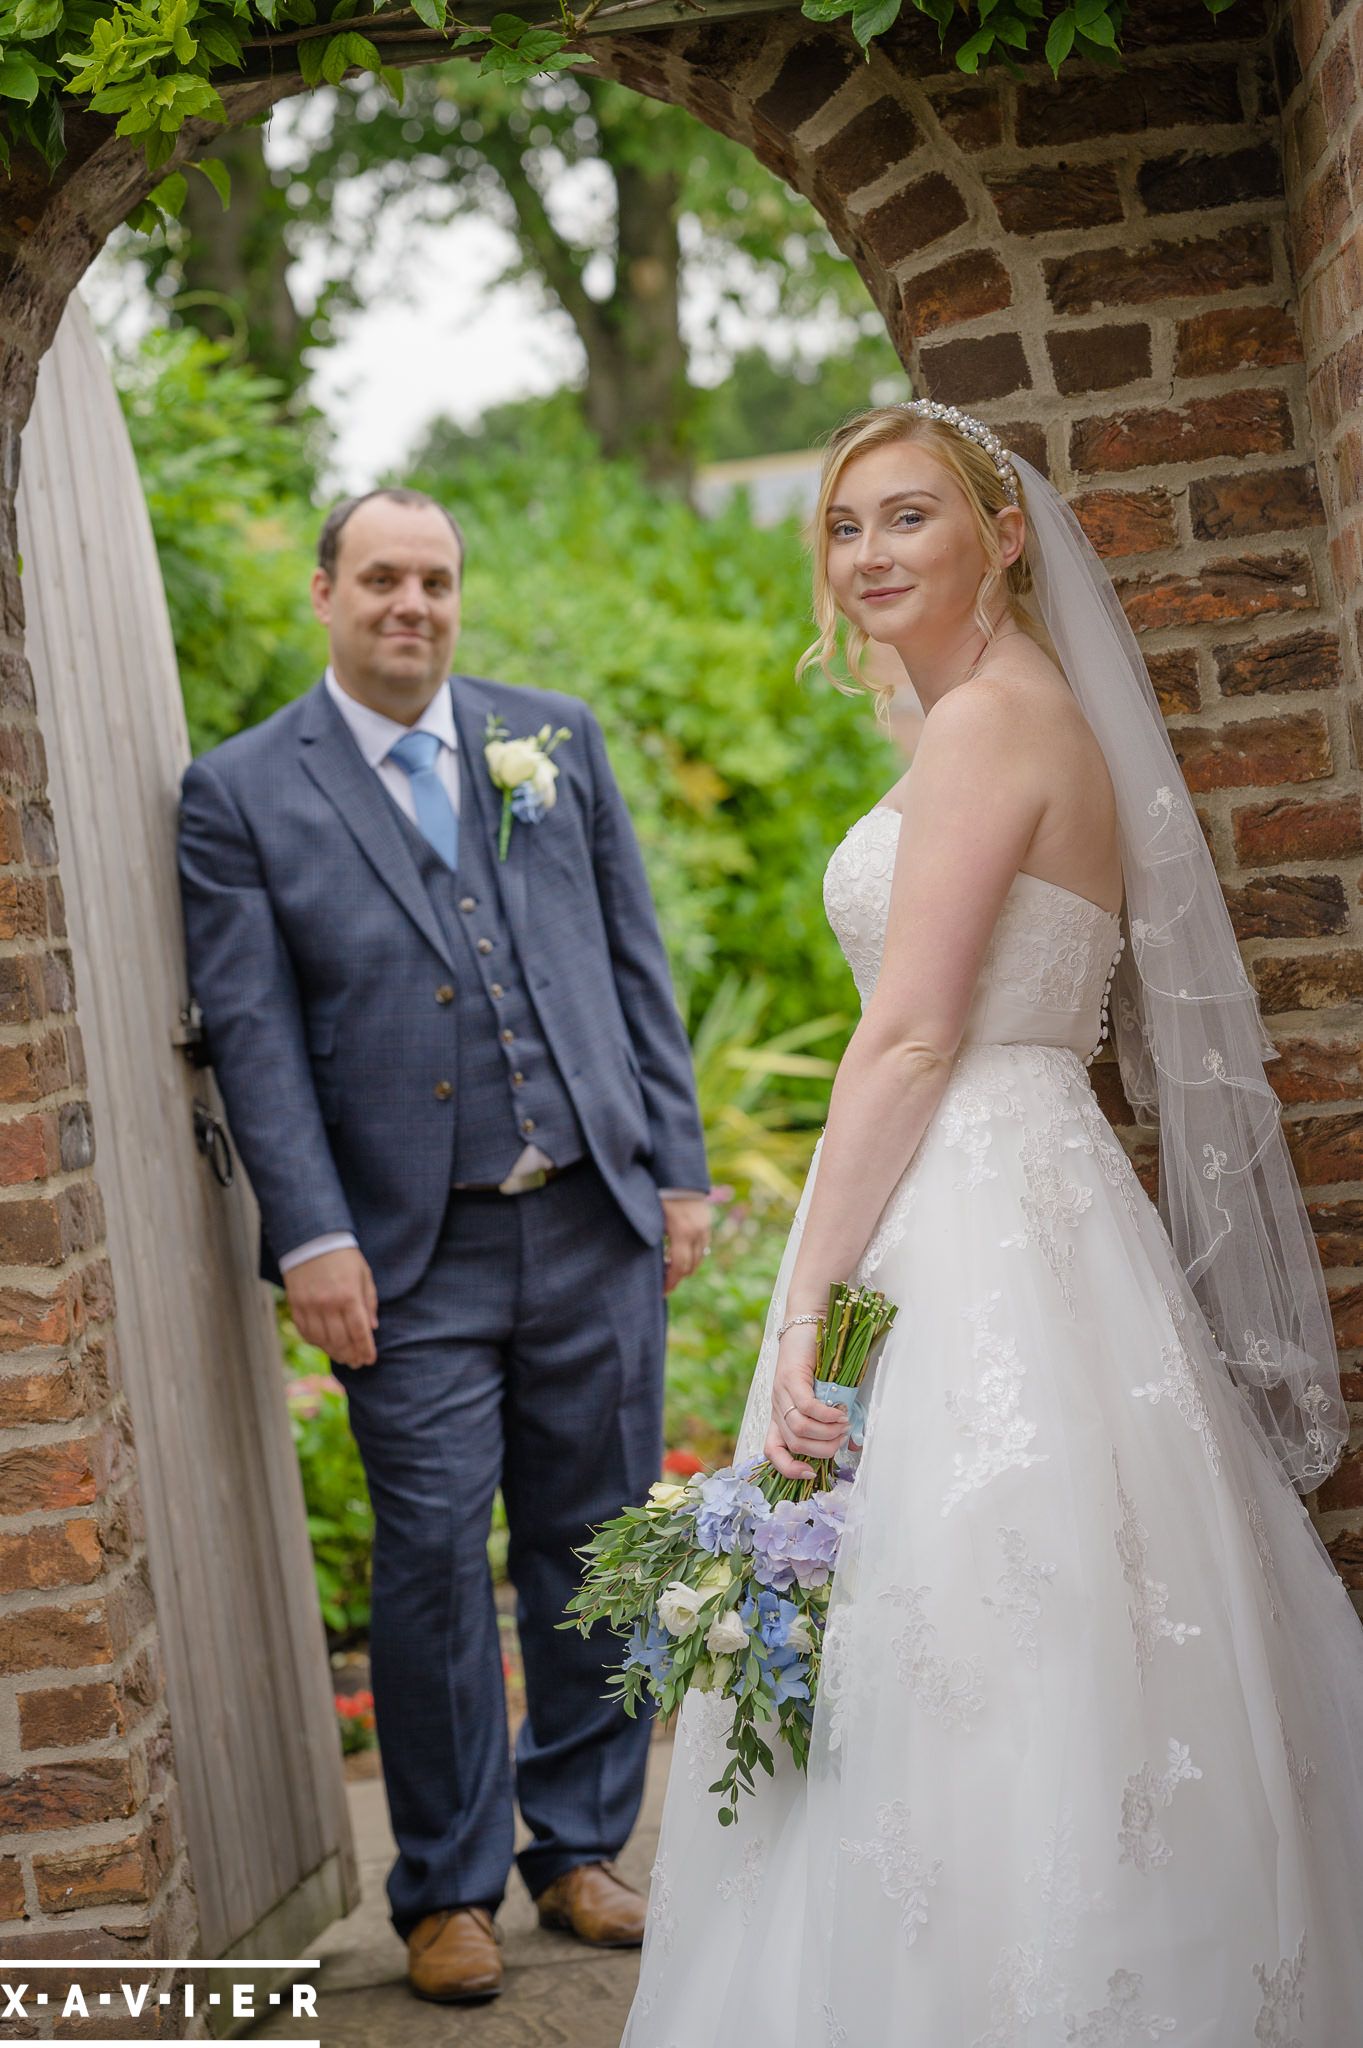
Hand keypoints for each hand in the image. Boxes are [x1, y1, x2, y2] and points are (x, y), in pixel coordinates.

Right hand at [285, 1247, 379, 1366]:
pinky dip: (316, 1342)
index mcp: (349, 1295)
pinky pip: (305, 1332)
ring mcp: (310, 1306)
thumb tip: (373, 1328)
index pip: (359, 1332)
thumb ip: (369, 1302)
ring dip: (334, 1352)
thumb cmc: (343, 1257)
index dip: (365, 1349)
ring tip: (343, 1357)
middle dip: (351, 1355)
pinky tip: (324, 1345)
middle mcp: (328, 1304)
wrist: (312, 1240)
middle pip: (340, 1341)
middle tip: (356, 1363)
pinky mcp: (296, 1305)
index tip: (369, 1360)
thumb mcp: (364, 1275)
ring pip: (322, 1340)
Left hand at [661, 1195, 710, 1294]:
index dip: (670, 1282)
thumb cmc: (659, 1194)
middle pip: (690, 1266)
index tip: (662, 1292)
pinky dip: (693, 1254)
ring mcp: (704, 1227)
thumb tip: (651, 1264)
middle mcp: (697, 1232)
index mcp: (681, 1231)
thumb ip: (654, 1240)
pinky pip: (703, 1246)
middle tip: (666, 1285)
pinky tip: (681, 1254)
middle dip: (678, 1277)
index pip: (678, 1266)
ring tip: (672, 1270)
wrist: (678, 1173)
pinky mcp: (707, 1222)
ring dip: (687, 1267)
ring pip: (700, 1258)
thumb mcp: (653, 1217)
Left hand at [764, 1324, 847, 1481]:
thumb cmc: (820, 1361)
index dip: (787, 1469)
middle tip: (841, 1439)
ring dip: (826, 1433)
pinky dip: (825, 1415)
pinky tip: (839, 1413)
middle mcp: (777, 1407)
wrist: (808, 1323)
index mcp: (781, 1416)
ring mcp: (781, 1393)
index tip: (809, 1474)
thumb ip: (834, 1421)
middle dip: (821, 1450)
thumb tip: (852, 1447)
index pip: (772, 1451)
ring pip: (800, 1428)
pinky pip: (806, 1407)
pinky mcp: (791, 1378)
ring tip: (844, 1424)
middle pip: (794, 1444)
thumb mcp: (827, 1397)